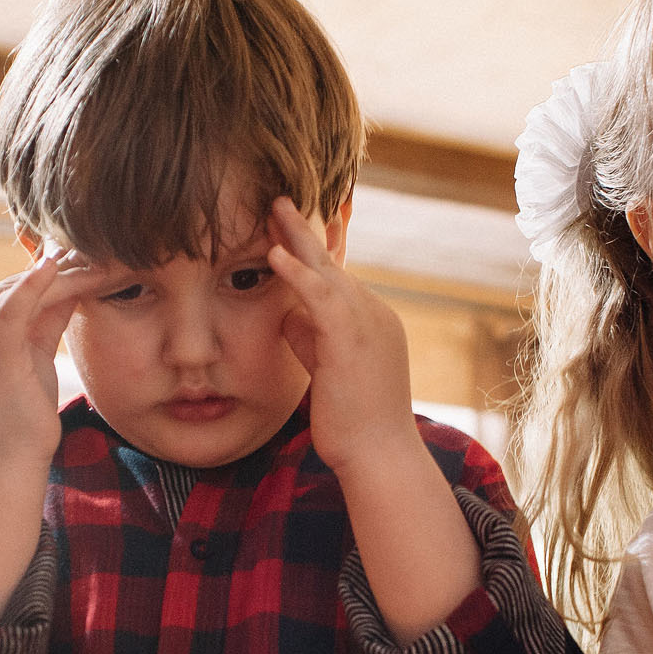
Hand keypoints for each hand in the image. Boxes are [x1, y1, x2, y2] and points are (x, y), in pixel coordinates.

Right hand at [0, 251, 95, 474]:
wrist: (10, 463)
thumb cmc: (22, 414)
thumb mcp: (33, 355)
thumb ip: (45, 318)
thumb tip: (70, 281)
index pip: (6, 292)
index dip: (46, 276)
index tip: (85, 260)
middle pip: (12, 289)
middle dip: (58, 272)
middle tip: (99, 254)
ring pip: (17, 294)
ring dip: (61, 276)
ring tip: (98, 263)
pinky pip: (10, 310)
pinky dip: (33, 285)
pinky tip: (57, 266)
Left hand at [265, 197, 419, 474]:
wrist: (379, 455)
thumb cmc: (353, 423)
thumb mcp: (326, 370)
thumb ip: (311, 338)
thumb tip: (288, 316)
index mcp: (370, 320)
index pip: (337, 274)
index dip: (313, 247)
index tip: (288, 222)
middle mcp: (374, 313)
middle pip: (333, 262)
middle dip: (304, 230)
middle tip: (278, 198)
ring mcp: (367, 323)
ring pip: (329, 270)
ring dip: (297, 237)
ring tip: (273, 207)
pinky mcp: (352, 340)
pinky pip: (322, 297)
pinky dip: (298, 273)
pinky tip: (274, 254)